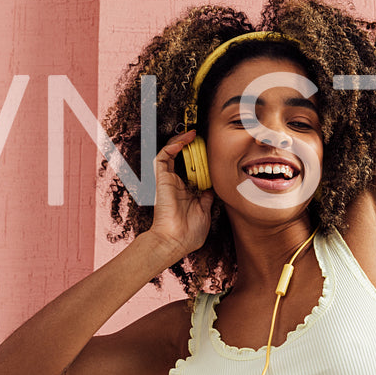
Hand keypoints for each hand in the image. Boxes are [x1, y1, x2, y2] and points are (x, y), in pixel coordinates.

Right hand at [146, 130, 214, 261]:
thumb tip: (213, 188)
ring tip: (193, 133)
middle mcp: (176, 184)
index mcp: (186, 192)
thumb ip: (208, 198)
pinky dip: (173, 145)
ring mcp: (168, 180)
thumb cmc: (189, 233)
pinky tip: (185, 139)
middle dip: (191, 146)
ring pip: (171, 153)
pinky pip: (163, 156)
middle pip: (182, 158)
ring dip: (181, 141)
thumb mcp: (205, 212)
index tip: (212, 151)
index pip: (192, 169)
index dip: (200, 158)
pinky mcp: (161, 178)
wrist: (175, 241)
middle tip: (203, 138)